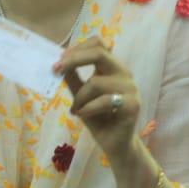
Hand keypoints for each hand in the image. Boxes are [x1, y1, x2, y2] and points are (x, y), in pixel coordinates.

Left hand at [55, 38, 140, 156]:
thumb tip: (58, 64)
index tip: (59, 59)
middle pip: (100, 53)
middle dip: (75, 59)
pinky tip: (81, 114)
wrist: (114, 144)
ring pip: (96, 82)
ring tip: (76, 109)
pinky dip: (88, 107)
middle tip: (56, 69)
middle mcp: (123, 73)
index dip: (78, 47)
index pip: (99, 44)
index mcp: (112, 68)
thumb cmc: (99, 118)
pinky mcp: (132, 105)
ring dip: (79, 97)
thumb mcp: (80, 96)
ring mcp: (130, 89)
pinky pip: (105, 100)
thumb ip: (72, 79)